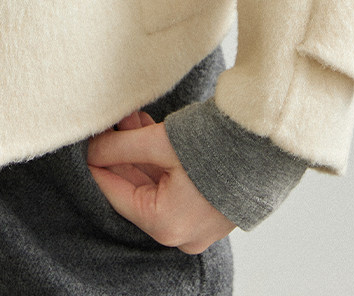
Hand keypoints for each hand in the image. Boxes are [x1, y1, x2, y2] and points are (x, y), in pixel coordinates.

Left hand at [86, 108, 235, 253]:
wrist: (265, 142)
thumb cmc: (217, 146)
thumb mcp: (159, 143)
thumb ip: (120, 147)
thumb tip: (93, 149)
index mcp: (165, 225)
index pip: (116, 194)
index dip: (99, 165)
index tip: (87, 143)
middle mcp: (181, 233)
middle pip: (136, 190)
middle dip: (122, 153)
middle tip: (112, 124)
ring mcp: (197, 225)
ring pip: (154, 186)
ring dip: (140, 153)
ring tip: (131, 119)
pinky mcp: (209, 210)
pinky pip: (172, 188)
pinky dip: (159, 162)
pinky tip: (149, 131)